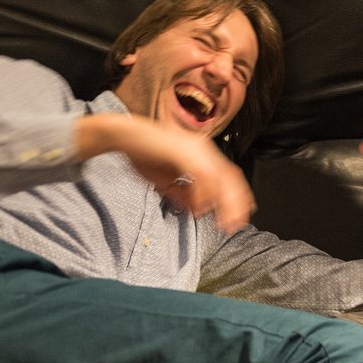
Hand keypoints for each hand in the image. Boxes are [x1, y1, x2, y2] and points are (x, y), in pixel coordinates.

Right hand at [79, 114, 254, 233]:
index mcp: (202, 154)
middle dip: (235, 205)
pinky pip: (201, 175)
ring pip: (220, 178)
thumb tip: (201, 210)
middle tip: (234, 226)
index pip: (229, 176)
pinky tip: (200, 209)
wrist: (124, 136)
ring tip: (221, 222)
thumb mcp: (168, 181)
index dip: (237, 198)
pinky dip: (203, 194)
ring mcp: (195, 149)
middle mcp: (203, 149)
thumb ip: (185, 194)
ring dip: (223, 203)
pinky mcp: (184, 151)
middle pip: (231, 178)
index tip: (238, 217)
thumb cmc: (144, 155)